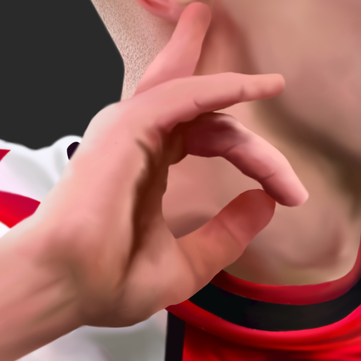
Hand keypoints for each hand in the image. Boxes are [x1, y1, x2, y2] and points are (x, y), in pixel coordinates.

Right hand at [34, 5, 306, 328]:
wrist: (67, 286)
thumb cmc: (107, 282)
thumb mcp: (186, 262)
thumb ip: (225, 234)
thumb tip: (266, 204)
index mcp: (147, 168)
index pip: (208, 141)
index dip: (255, 160)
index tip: (293, 195)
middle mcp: (138, 142)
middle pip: (195, 101)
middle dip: (227, 83)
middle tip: (267, 76)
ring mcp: (130, 130)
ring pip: (192, 92)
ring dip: (234, 81)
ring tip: (270, 74)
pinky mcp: (129, 126)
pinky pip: (184, 96)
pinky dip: (221, 88)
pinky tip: (255, 86)